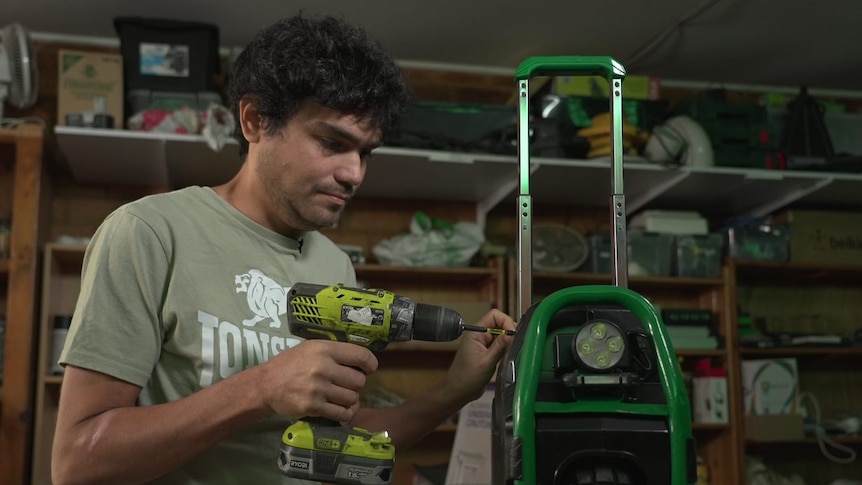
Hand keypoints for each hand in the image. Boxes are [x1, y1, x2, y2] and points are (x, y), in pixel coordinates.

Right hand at [258, 340, 377, 422]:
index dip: (370, 364)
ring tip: (340, 397)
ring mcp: (318, 388)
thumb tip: (363, 361)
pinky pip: (341, 413)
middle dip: (356, 384)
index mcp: (325, 349)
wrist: (266, 384)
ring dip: (350, 400)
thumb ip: (335, 352)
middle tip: (346, 385)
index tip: (368, 369)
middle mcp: (323, 367)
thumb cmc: (291, 364)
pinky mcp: (313, 407)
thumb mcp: (312, 348)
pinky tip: (337, 409)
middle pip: (359, 381)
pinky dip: (344, 413)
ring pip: (352, 398)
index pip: (361, 355)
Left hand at [443, 309, 516, 403]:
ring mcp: (483, 344)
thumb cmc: (467, 378)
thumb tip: (513, 333)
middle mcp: (480, 335)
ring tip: (512, 350)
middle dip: (509, 331)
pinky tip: (508, 356)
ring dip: (508, 341)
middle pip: (499, 324)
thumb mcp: (487, 362)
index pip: (494, 315)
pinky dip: (506, 348)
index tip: (514, 333)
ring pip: (501, 335)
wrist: (458, 392)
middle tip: (515, 343)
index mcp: (476, 333)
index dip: (506, 321)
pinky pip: (500, 345)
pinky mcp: (487, 353)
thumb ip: (500, 346)